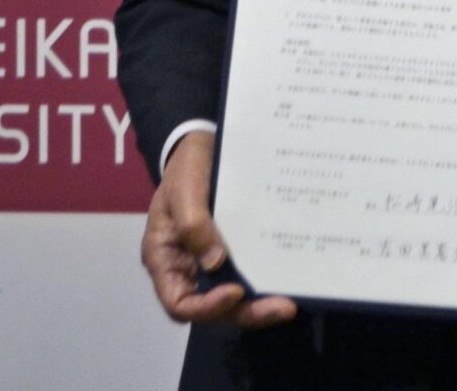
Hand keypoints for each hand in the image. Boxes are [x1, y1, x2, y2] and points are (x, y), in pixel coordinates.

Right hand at [140, 132, 296, 328]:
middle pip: (213, 307)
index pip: (180, 303)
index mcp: (165, 260)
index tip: (236, 292)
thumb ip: (193, 225)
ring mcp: (211, 261)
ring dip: (260, 303)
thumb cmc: (185, 168)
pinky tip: (289, 276)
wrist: (202, 145)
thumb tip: (216, 263)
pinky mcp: (234, 250)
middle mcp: (188, 268)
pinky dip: (266, 280)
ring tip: (291, 302)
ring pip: (234, 297)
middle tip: (283, 308)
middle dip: (246, 311)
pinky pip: (248, 273)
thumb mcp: (184, 191)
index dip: (207, 306)